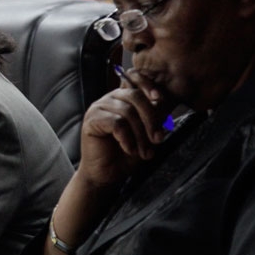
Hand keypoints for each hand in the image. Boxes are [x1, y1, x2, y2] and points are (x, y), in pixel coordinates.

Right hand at [78, 67, 175, 187]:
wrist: (106, 175)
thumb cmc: (126, 155)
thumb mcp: (146, 134)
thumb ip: (153, 118)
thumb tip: (162, 103)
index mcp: (123, 97)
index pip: (134, 78)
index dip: (148, 84)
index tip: (160, 98)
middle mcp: (109, 99)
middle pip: (135, 96)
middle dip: (151, 119)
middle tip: (157, 139)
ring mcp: (98, 108)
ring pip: (127, 112)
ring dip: (140, 135)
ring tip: (144, 153)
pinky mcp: (91, 121)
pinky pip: (117, 124)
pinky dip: (127, 139)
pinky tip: (129, 150)